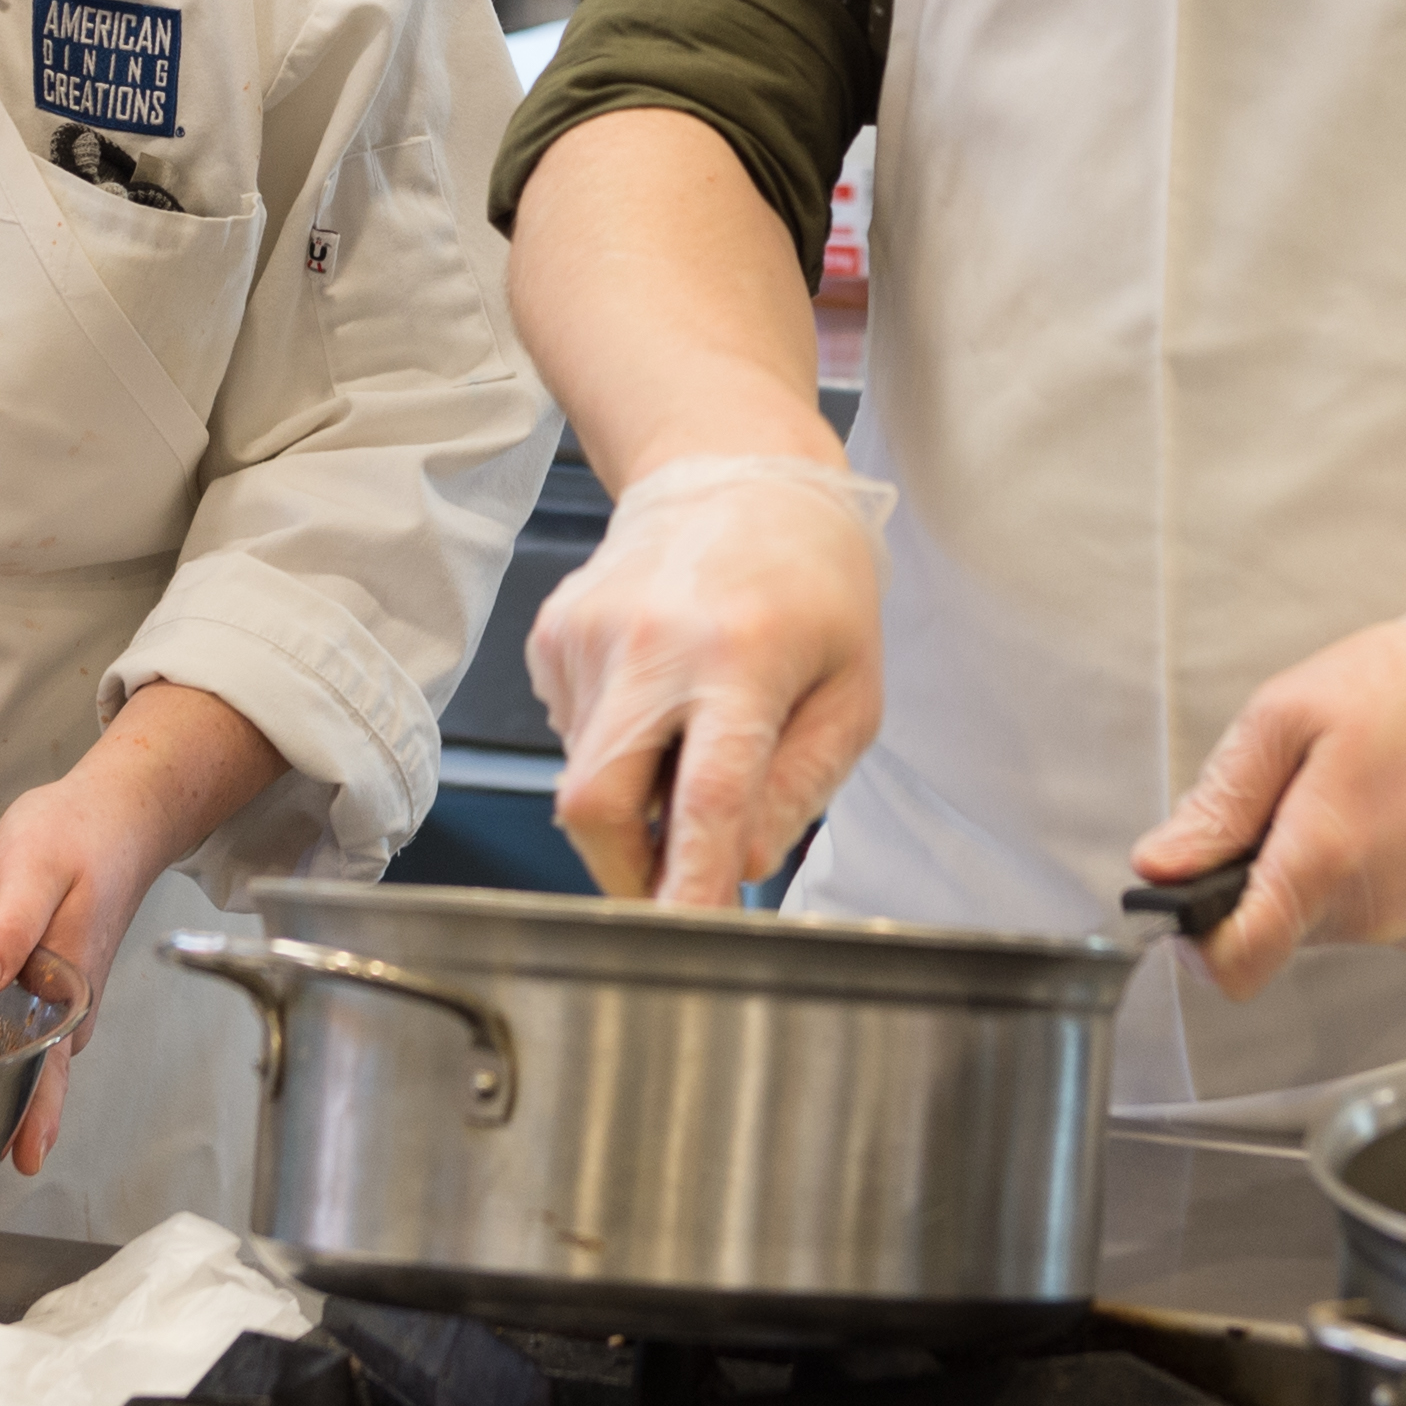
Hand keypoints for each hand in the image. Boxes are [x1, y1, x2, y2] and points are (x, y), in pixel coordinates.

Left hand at [0, 682, 286, 1175]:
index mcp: (69, 985)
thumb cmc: (80, 834)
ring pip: (37, 1056)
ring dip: (12, 1094)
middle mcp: (70, 1001)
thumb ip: (9, 927)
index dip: (34, 1116)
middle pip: (44, 1075)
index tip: (21, 1162)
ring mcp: (64, 993)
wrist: (119, 809)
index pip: (51, 1064)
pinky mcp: (50, 978)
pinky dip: (7, 1054)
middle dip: (18, 1123)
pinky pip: (29, 1030)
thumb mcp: (37, 869)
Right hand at [526, 456, 890, 907]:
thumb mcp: (852, 688)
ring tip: (691, 735)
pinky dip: (615, 747)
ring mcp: (589, 635)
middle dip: (627, 872)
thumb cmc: (810, 579)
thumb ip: (802, 785)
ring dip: (632, 797)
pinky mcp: (553, 635)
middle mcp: (651, 643)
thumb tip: (743, 865)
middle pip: (597, 805)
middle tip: (677, 880)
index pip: (707, 794)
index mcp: (741, 656)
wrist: (730, 468)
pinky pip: (573, 734)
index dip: (690, 881)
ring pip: (582, 778)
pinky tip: (658, 697)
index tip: (683, 937)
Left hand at [1126, 604, 1405, 1000]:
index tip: (1189, 893)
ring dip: (1317, 867)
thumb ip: (1220, 802)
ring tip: (1350, 787)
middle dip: (1262, 875)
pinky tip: (1390, 805)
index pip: (1232, 966)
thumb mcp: (1290, 716)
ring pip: (1327, 920)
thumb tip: (1160, 865)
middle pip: (1276, 933)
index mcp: (1322, 863)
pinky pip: (1376, 909)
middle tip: (1289, 794)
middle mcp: (1372, 913)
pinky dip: (1367, 868)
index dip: (1196, 938)